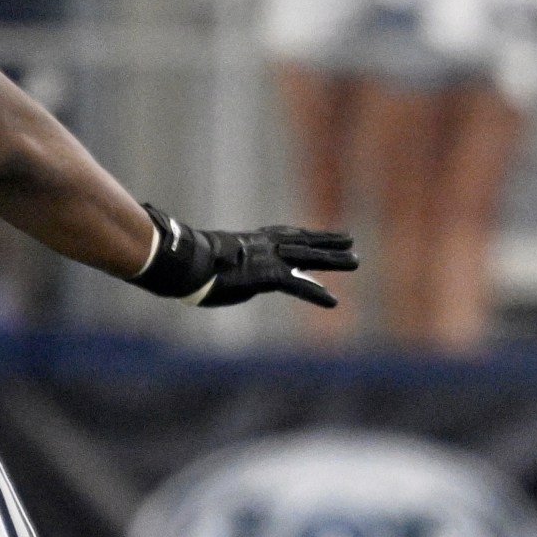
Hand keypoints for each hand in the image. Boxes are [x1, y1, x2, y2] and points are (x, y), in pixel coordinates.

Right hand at [131, 204, 358, 308]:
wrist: (180, 262)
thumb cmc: (185, 262)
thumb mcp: (207, 261)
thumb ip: (218, 261)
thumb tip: (208, 265)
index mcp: (251, 243)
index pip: (284, 236)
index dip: (304, 236)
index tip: (318, 234)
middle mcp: (264, 247)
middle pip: (303, 243)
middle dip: (327, 243)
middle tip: (350, 241)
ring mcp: (267, 260)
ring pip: (309, 258)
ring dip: (334, 260)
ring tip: (356, 261)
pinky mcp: (267, 277)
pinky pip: (298, 287)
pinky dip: (316, 294)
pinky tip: (333, 302)